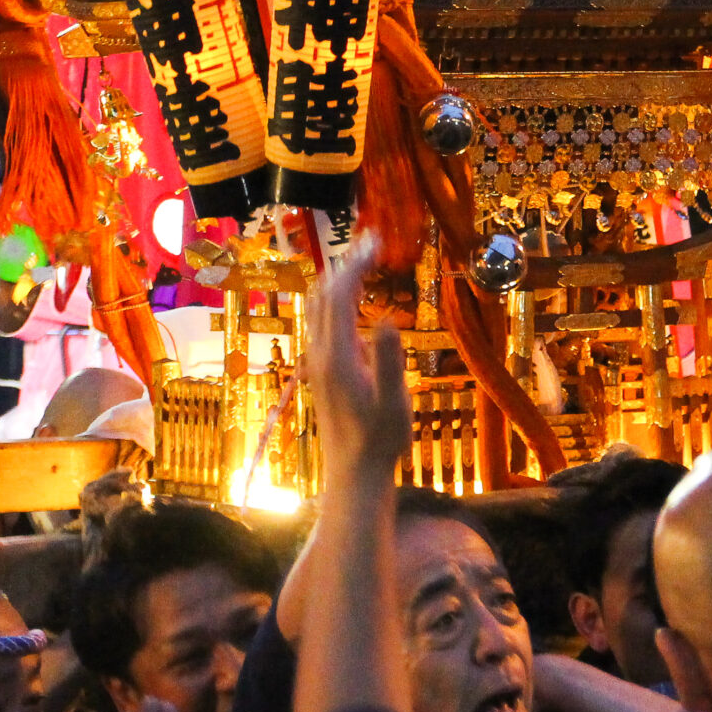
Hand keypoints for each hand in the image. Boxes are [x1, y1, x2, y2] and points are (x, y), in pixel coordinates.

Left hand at [304, 247, 407, 483]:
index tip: (377, 241)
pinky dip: (337, 298)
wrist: (354, 472)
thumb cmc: (380, 440)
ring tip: (364, 258)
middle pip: (325, 294)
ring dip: (338, 278)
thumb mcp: (394, 404)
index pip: (341, 295)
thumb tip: (388, 320)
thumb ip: (389, 362)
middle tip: (373, 240)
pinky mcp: (321, 369)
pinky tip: (355, 298)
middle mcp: (321, 353)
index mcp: (338, 355)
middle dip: (346, 262)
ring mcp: (318, 361)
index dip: (357, 263)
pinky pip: (323, 320)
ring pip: (319, 306)